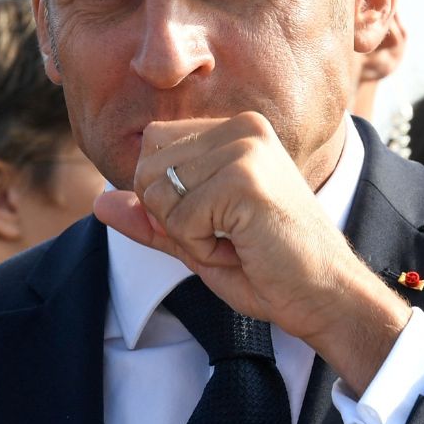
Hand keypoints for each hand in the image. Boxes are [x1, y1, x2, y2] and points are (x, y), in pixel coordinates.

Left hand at [93, 111, 408, 390]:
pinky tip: (243, 247)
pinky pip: (180, 219)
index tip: (216, 221)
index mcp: (233, 130)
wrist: (326, 296)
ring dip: (189, 234)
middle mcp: (240, 127)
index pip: (152, 147)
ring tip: (236, 240)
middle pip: (146, 169)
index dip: (166, 199)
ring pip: (159, 194)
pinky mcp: (244, 179)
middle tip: (226, 235)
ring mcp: (245, 148)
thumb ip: (150, 218)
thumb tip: (97, 203)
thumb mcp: (197, 241)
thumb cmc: (267, 268)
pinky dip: (202, 247)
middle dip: (173, 218)